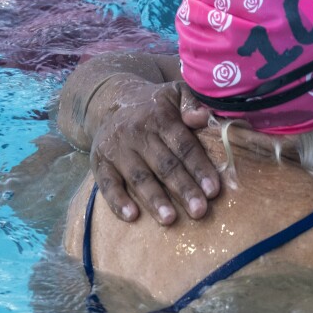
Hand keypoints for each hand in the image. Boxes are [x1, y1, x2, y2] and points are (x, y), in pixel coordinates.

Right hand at [90, 78, 218, 223]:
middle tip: (199, 211)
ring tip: (170, 219)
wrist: (111, 101)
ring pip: (139, 177)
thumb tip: (202, 117)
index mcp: (160, 117)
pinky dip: (117, 201)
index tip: (213, 191)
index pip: (184, 146)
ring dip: (155, 199)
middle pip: (165, 165)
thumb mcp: (176, 93)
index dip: (199, 168)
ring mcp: (117, 149)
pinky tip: (132, 216)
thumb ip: (193, 101)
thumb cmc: (155, 105)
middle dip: (183, 189)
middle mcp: (137, 133)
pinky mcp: (99, 162)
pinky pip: (107, 184)